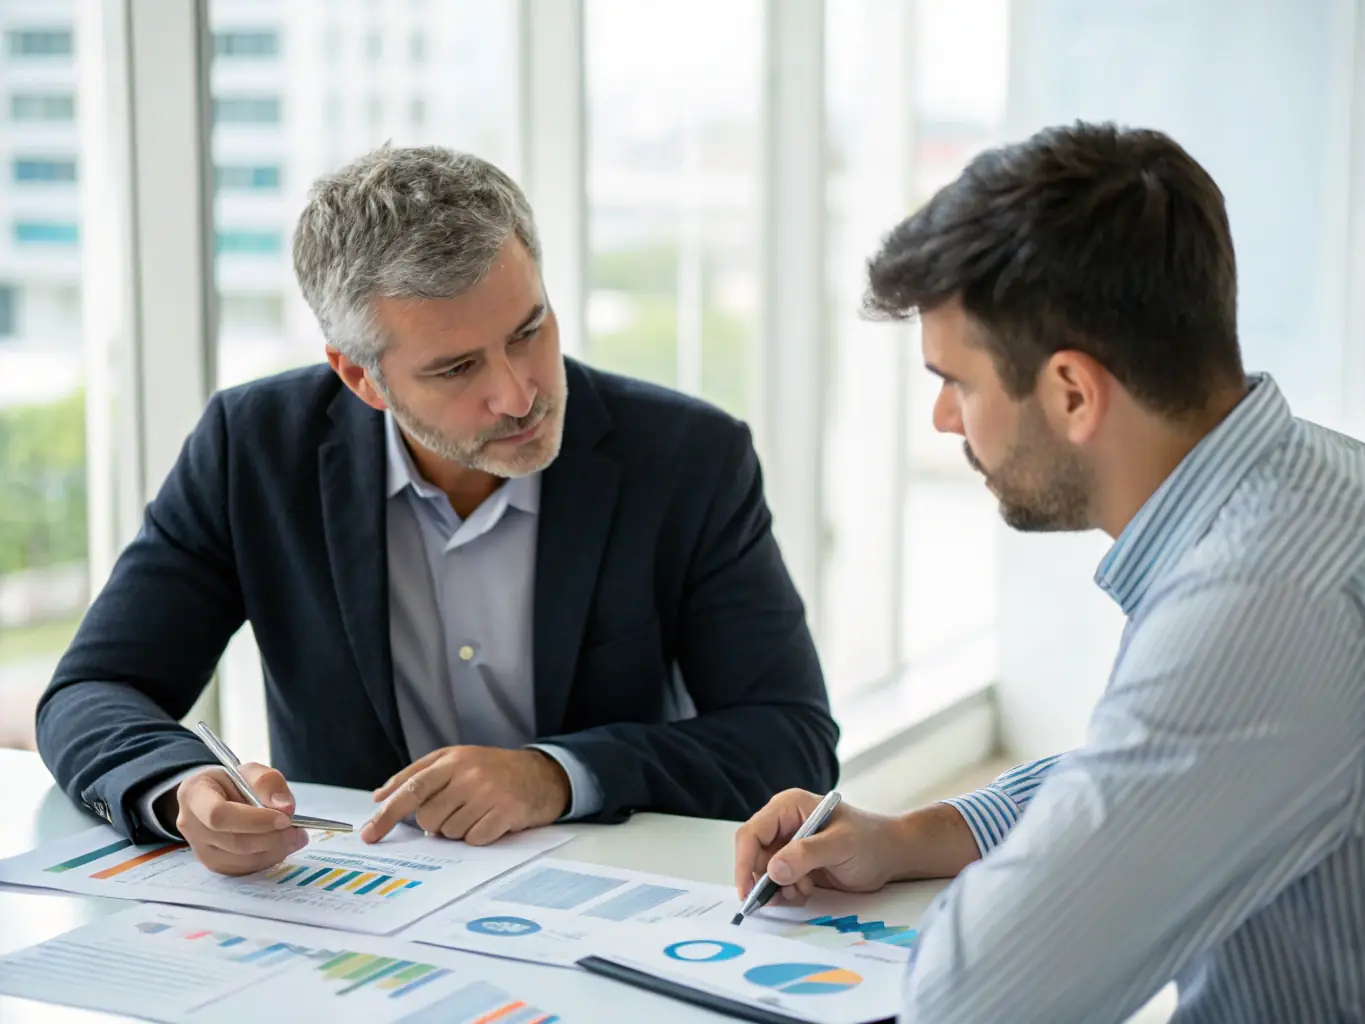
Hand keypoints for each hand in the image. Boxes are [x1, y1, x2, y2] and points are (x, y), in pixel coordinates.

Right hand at [170, 765, 308, 876]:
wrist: (215, 798)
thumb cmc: (232, 782)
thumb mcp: (249, 771)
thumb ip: (268, 782)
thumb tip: (286, 808)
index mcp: (194, 794)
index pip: (219, 814)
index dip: (254, 820)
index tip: (285, 818)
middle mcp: (190, 824)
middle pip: (232, 841)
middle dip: (271, 838)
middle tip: (299, 831)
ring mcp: (198, 849)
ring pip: (239, 859)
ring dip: (273, 851)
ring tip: (296, 837)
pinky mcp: (212, 864)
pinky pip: (242, 869)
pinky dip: (266, 859)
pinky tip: (282, 846)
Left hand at [362, 746, 570, 845]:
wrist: (542, 774)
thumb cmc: (492, 769)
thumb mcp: (456, 760)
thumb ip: (417, 775)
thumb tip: (380, 796)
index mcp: (452, 759)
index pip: (411, 789)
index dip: (387, 814)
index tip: (369, 835)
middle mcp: (469, 774)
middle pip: (429, 818)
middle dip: (436, 823)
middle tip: (456, 811)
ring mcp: (489, 793)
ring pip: (450, 832)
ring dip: (460, 829)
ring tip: (478, 812)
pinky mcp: (506, 812)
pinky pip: (475, 839)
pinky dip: (479, 835)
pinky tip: (491, 821)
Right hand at [734, 789, 912, 905]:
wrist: (891, 855)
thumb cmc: (870, 842)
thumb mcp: (840, 845)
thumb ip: (806, 855)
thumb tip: (773, 870)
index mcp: (789, 807)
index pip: (752, 833)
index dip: (745, 861)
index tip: (748, 891)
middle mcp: (783, 823)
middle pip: (754, 854)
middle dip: (765, 878)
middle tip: (783, 896)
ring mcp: (788, 843)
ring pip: (764, 871)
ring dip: (779, 887)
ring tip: (805, 890)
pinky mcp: (795, 862)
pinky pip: (777, 880)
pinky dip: (787, 891)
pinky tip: (807, 890)